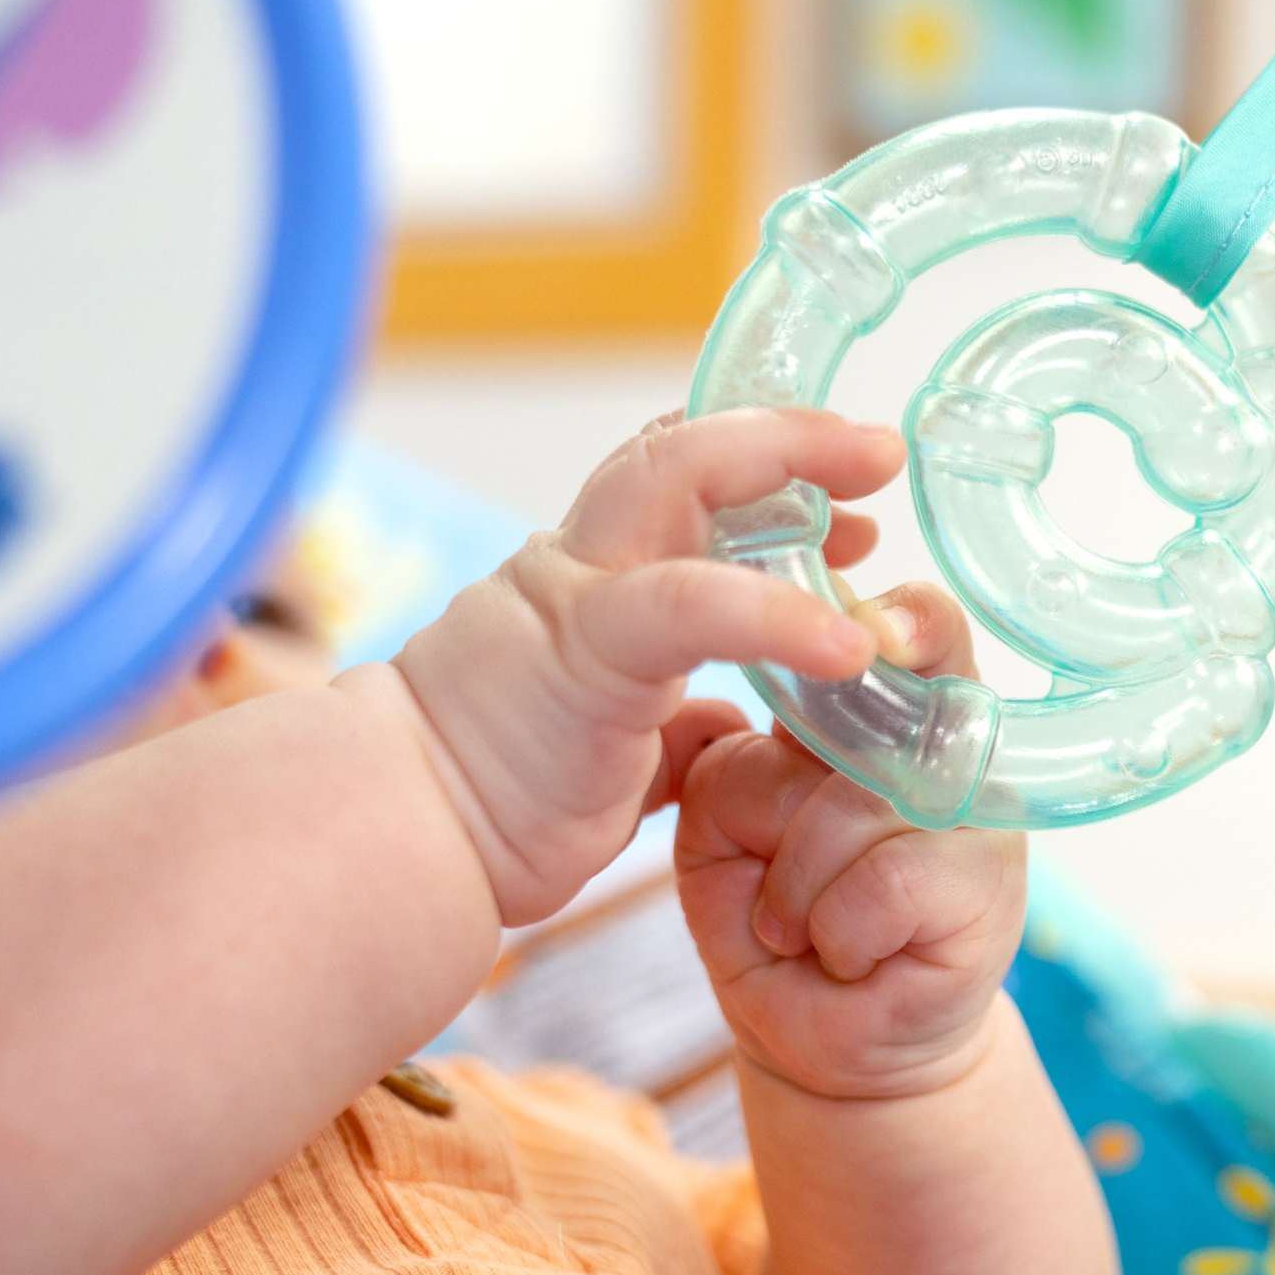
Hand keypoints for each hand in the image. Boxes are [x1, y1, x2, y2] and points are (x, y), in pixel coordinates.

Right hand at [392, 409, 898, 925]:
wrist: (397, 838)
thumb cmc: (492, 804)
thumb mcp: (608, 756)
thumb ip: (663, 725)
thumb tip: (717, 726)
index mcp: (587, 591)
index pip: (672, 487)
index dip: (760, 470)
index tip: (845, 503)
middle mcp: (576, 566)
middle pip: (681, 450)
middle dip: (787, 435)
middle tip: (877, 448)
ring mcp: (575, 596)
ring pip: (676, 477)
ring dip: (784, 460)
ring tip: (874, 467)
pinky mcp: (583, 651)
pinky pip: (690, 604)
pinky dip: (780, 613)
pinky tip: (850, 642)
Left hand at [674, 585, 1025, 1100]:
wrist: (819, 1041)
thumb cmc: (773, 924)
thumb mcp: (724, 833)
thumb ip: (734, 766)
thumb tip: (750, 722)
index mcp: (887, 715)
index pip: (913, 629)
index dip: (895, 619)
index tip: (866, 628)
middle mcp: (948, 749)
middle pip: (857, 718)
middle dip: (777, 816)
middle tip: (774, 893)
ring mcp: (976, 812)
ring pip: (854, 806)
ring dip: (796, 892)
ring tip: (805, 933)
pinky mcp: (989, 883)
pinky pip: (878, 881)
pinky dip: (834, 933)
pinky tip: (849, 957)